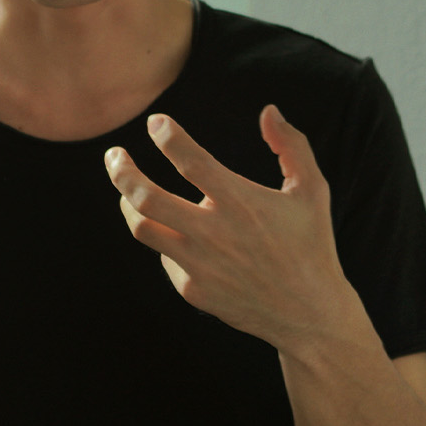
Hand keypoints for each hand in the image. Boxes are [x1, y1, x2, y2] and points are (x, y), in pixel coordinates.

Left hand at [104, 105, 357, 351]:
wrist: (308, 314)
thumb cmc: (311, 245)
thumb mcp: (312, 191)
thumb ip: (292, 146)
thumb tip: (268, 111)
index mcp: (241, 203)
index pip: (191, 160)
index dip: (167, 136)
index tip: (155, 122)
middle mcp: (214, 234)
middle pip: (146, 197)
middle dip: (122, 171)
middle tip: (113, 155)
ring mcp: (200, 265)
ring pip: (143, 228)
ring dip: (127, 204)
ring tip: (126, 190)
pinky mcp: (192, 289)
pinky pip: (164, 257)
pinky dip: (164, 238)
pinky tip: (173, 230)